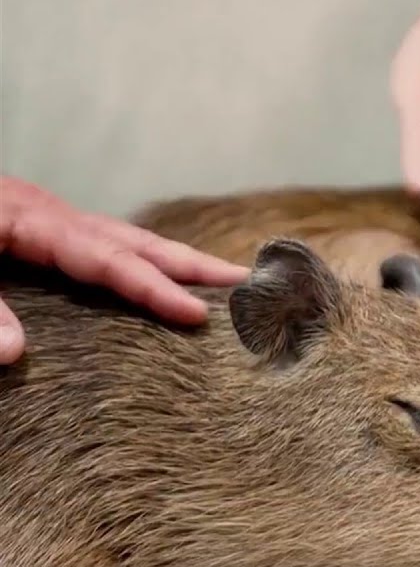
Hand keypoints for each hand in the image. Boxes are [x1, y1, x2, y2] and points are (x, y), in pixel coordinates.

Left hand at [0, 176, 249, 363]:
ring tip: (220, 282)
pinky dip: (139, 261)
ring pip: (123, 239)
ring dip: (172, 260)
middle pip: (134, 239)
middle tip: (248, 283)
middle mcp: (50, 214)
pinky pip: (101, 244)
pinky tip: (156, 279)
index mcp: (31, 218)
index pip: (109, 257)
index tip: (199, 314)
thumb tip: (16, 352)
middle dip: (192, 263)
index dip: (156, 287)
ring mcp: (45, 217)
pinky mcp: (34, 227)